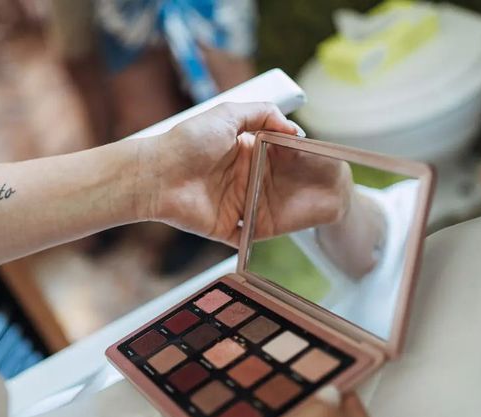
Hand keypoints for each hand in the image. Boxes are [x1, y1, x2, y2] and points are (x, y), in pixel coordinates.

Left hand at [146, 103, 352, 245]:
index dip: (294, 161)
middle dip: (293, 192)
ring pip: (264, 212)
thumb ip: (263, 113)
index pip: (275, 158)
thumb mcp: (228, 113)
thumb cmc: (189, 141)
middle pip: (273, 187)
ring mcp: (232, 204)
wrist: (158, 174)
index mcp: (241, 152)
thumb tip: (293, 129)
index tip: (318, 164)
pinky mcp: (223, 228)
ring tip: (309, 218)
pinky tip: (279, 236)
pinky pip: (246, 237)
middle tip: (322, 195)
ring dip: (282, 216)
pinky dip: (257, 240)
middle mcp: (239, 178)